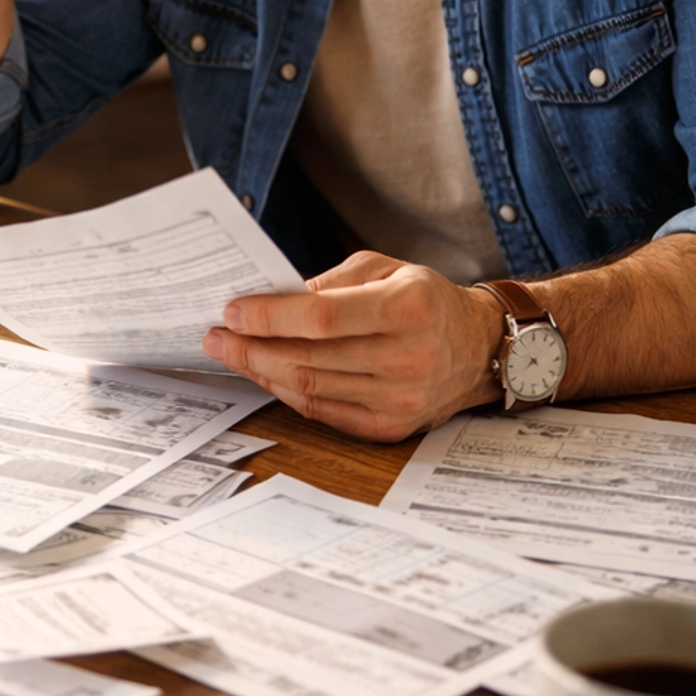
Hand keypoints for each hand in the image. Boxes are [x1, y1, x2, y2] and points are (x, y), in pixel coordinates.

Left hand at [201, 250, 503, 440]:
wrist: (478, 348)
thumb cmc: (426, 300)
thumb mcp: (387, 268)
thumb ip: (332, 282)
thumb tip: (275, 299)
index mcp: (409, 309)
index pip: (323, 317)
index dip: (271, 317)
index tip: (232, 311)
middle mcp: (408, 358)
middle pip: (309, 358)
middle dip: (252, 347)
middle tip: (216, 336)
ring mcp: (400, 399)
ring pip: (310, 388)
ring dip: (261, 371)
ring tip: (232, 354)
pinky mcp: (390, 427)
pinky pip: (322, 410)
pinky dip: (286, 392)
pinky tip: (265, 374)